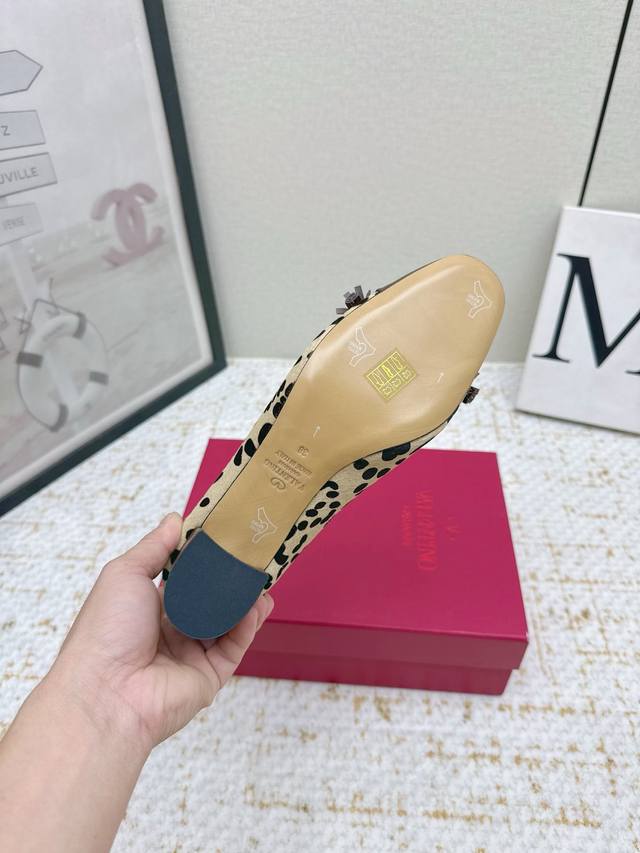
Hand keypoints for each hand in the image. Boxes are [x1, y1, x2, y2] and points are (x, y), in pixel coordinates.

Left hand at [50, 512, 273, 751]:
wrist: (106, 692)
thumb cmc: (107, 630)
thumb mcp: (125, 574)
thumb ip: (155, 546)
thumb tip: (175, 519)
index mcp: (148, 609)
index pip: (184, 580)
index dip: (205, 560)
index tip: (226, 538)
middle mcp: (171, 632)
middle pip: (210, 602)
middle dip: (231, 581)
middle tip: (253, 557)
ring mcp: (192, 655)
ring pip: (228, 623)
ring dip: (245, 601)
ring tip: (262, 578)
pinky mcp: (210, 676)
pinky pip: (234, 646)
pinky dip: (248, 624)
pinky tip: (257, 604)